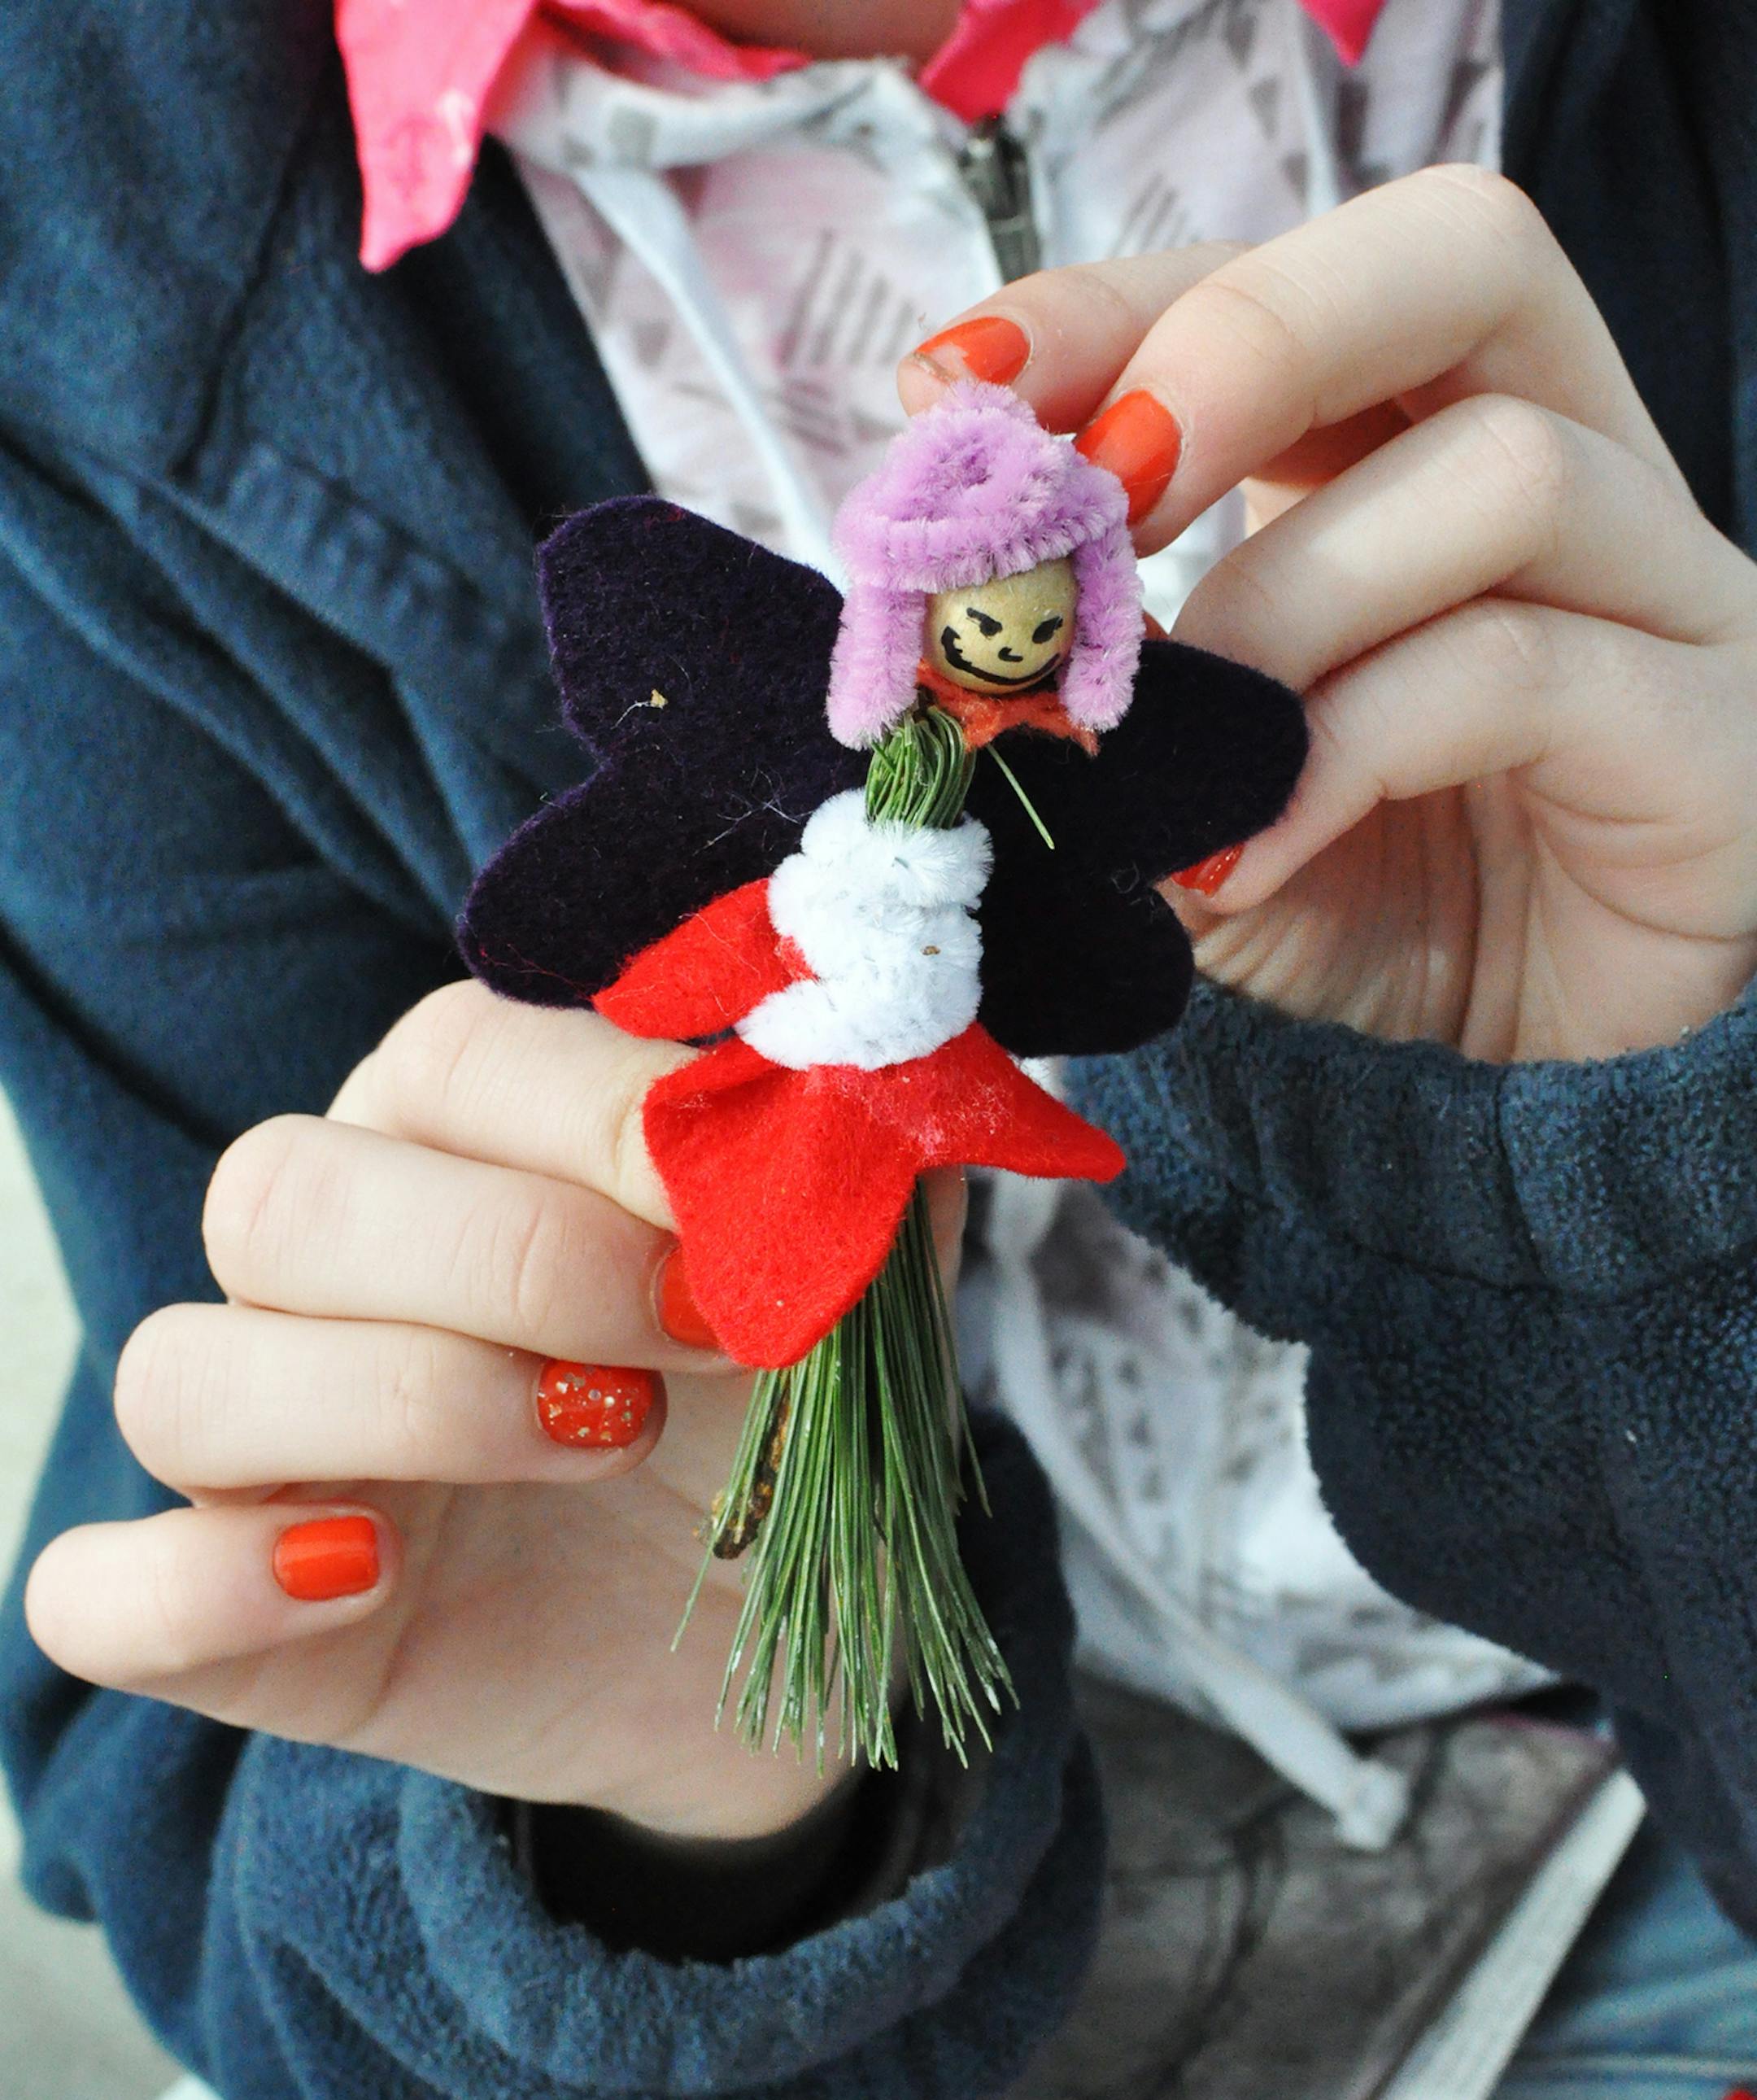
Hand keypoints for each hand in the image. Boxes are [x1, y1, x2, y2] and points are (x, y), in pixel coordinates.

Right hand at [25, 984, 947, 1839]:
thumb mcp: (862, 1286)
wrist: (778, 1647)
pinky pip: (105, 1591)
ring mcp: (272, 1447)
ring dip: (401, 1399)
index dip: (600, 1122)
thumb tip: (885, 1058)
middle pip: (284, 1193)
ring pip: (183, 1370)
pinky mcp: (240, 1620)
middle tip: (690, 1335)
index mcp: (462, 1140)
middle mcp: (335, 1269)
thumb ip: (864, 1166)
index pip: (451, 1054)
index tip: (751, 1226)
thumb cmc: (792, 1422)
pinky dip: (205, 1584)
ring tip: (593, 1440)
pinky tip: (370, 1575)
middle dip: (510, 1257)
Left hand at [903, 167, 1756, 1060]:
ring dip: (1286, 597)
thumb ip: (1097, 692)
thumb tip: (963, 635)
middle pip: (1461, 256)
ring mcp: (1660, 591)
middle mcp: (1568, 468)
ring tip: (1177, 740)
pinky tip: (1247, 859)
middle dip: (1247, 342)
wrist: (1503, 1087)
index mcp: (1414, 443)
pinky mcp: (1709, 734)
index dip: (1113, 305)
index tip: (950, 390)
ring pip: (1504, 470)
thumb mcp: (1184, 784)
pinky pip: (1525, 673)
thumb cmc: (1344, 900)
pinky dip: (1343, 754)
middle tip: (1104, 486)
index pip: (1286, 276)